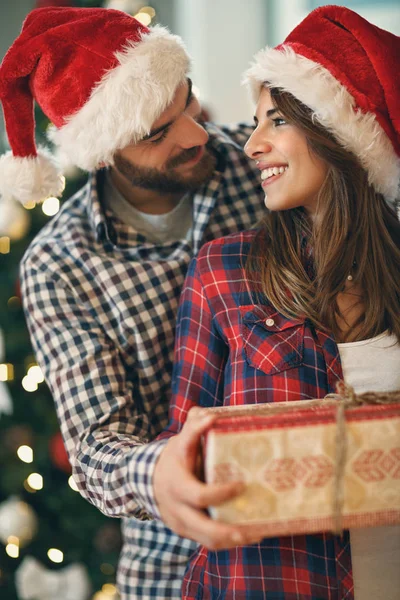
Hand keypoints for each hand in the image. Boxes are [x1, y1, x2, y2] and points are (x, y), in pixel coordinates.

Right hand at [153, 407, 262, 549]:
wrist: (148, 481)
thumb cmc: (173, 459)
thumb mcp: (179, 442)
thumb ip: (192, 427)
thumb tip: (210, 415)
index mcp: (177, 486)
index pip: (200, 495)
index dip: (221, 493)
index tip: (242, 484)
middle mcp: (178, 509)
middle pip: (203, 527)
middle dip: (228, 531)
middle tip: (253, 529)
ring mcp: (181, 524)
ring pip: (206, 540)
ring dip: (232, 541)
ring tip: (257, 534)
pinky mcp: (187, 533)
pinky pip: (207, 542)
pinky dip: (227, 542)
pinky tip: (248, 535)